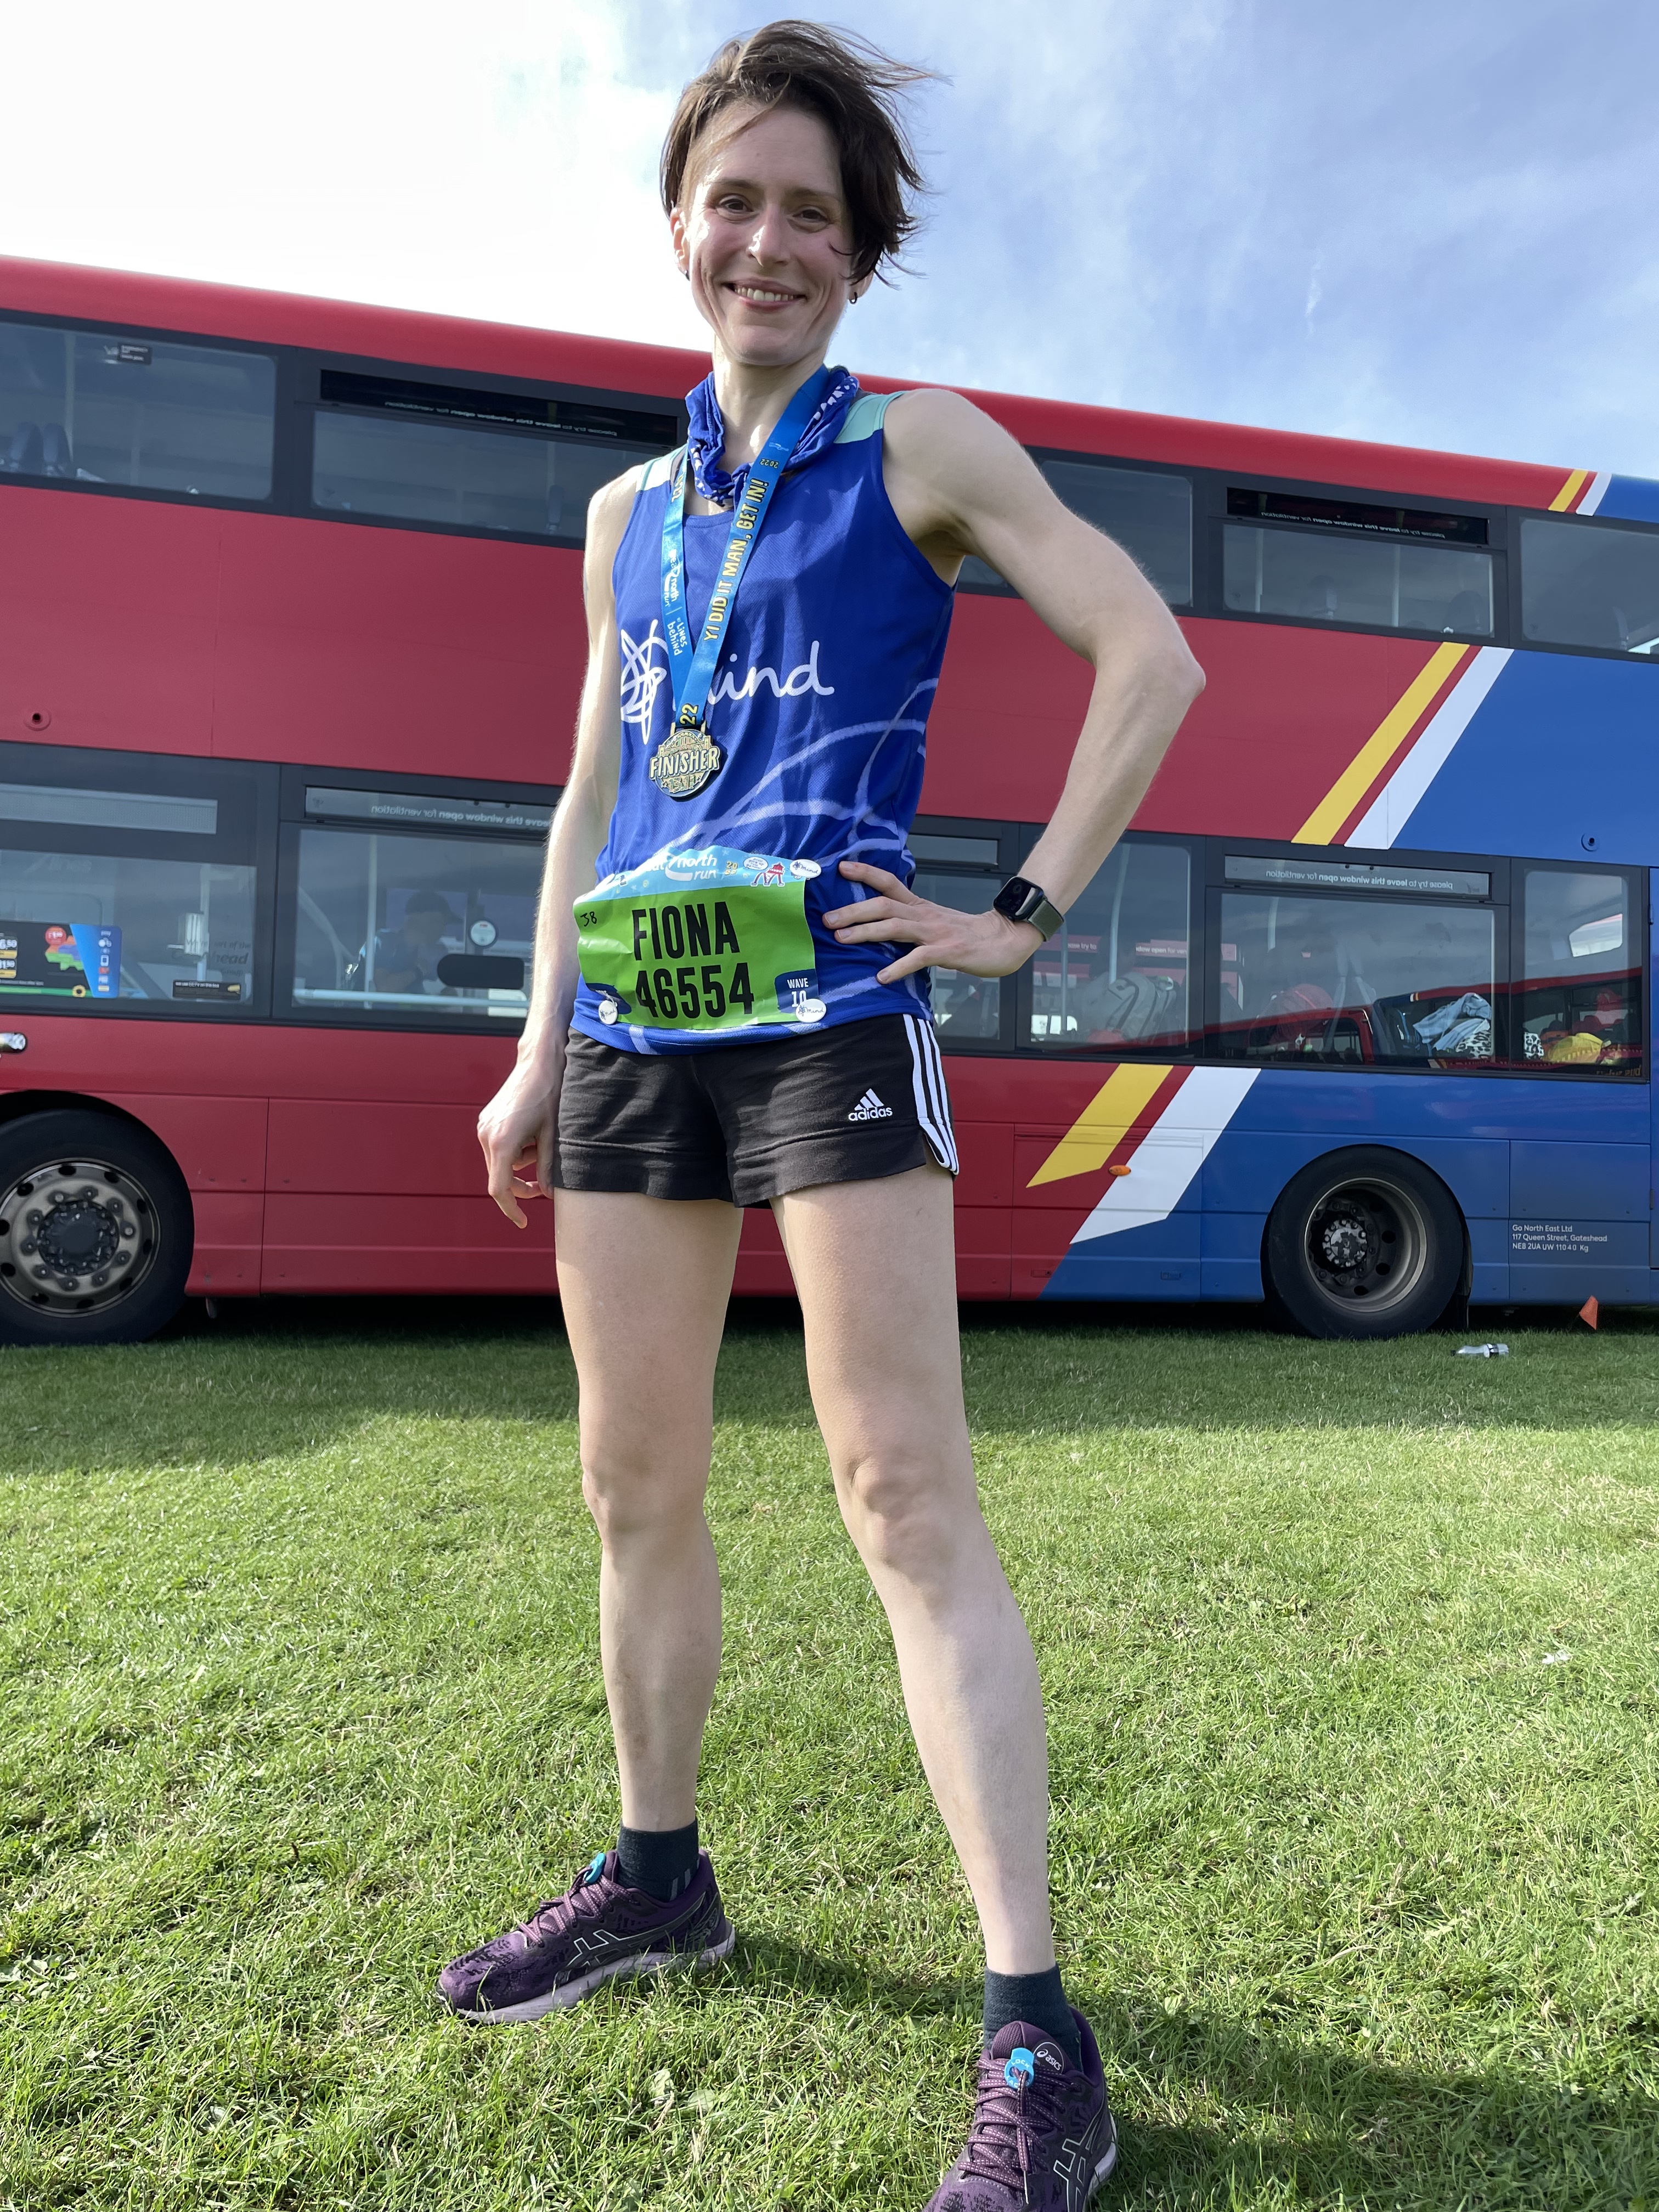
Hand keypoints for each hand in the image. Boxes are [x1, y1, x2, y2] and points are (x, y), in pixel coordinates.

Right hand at [478, 1053, 562, 1227]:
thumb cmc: (550, 1095)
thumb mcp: (552, 1136)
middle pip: (499, 1177)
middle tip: (543, 1187)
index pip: (500, 1189)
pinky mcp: (487, 1121)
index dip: (511, 1209)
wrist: (539, 1062)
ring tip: (542, 1144)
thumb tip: (548, 1195)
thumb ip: (548, 1168)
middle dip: (520, 1186)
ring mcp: (484, 1127)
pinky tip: (531, 1135)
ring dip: (520, 1164)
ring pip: (500, 1163)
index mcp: (502, 1142)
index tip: (523, 1222)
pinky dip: (515, 1151)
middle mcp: (487, 1136)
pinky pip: (498, 1148)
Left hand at [823, 862, 1044, 984]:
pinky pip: (918, 958)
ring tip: (842, 939)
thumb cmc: (969, 936)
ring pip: (895, 927)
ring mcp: (935, 933)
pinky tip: (882, 977)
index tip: (841, 868)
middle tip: (827, 918)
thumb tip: (881, 929)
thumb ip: (911, 925)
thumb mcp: (936, 923)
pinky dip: (899, 967)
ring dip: (866, 932)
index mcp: (920, 907)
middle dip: (853, 910)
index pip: (889, 883)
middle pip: (883, 905)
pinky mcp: (947, 952)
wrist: (1006, 940)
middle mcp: (924, 916)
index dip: (865, 873)